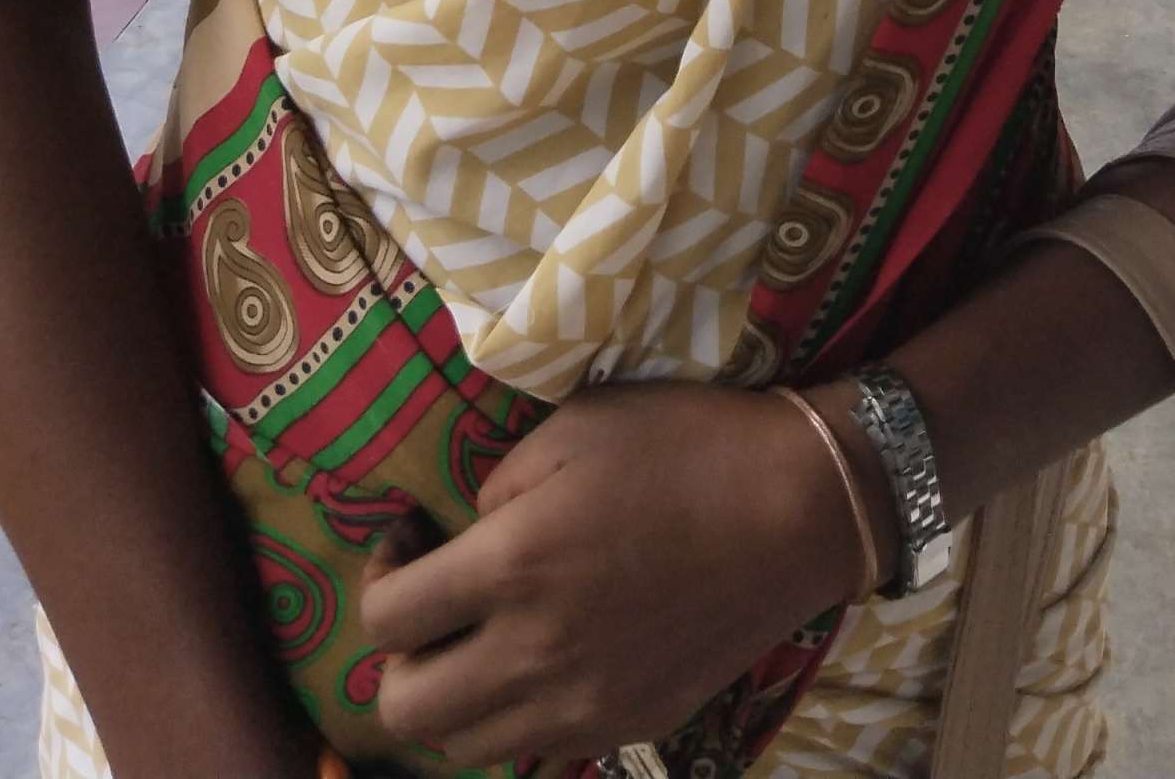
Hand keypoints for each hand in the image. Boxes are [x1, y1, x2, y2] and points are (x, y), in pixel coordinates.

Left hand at [358, 381, 862, 767]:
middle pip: (403, 713)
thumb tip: (464, 535)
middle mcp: (535, 655)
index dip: (378, 575)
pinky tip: (548, 655)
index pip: (384, 620)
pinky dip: (516, 715)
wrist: (796, 508)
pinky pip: (535, 750)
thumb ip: (496, 485)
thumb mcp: (574, 426)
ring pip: (462, 749)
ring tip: (484, 637)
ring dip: (452, 697)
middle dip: (397, 658)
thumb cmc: (683, 445)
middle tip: (433, 605)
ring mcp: (583, 706)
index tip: (410, 540)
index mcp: (513, 566)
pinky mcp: (626, 727)